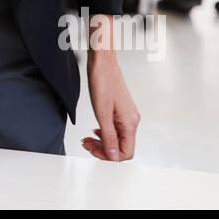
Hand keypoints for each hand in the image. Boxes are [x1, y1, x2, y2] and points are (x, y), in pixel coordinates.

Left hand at [82, 41, 139, 161]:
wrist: (102, 62)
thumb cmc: (102, 81)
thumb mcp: (102, 113)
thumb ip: (108, 136)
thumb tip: (112, 155)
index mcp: (130, 123)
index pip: (126, 152)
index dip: (109, 156)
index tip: (94, 150)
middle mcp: (132, 120)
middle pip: (121, 147)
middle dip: (103, 149)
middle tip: (87, 144)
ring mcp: (127, 115)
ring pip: (118, 138)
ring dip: (102, 142)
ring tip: (87, 138)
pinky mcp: (121, 111)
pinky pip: (115, 129)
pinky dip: (104, 133)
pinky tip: (95, 129)